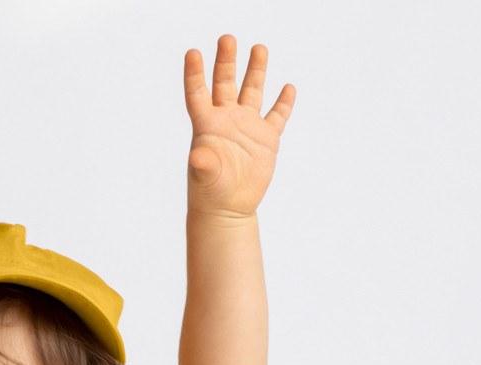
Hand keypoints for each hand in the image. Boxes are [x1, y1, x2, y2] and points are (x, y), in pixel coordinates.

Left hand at [182, 36, 294, 217]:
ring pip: (253, 91)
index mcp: (207, 124)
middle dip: (226, 61)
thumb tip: (198, 157)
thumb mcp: (205, 176)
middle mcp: (227, 119)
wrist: (229, 210)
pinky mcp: (266, 139)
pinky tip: (288, 87)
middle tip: (227, 38)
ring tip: (259, 47)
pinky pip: (277, 116)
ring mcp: (247, 127)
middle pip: (225, 82)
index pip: (198, 92)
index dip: (194, 73)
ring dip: (256, 70)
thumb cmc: (210, 194)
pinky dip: (284, 102)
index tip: (192, 53)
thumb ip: (203, 163)